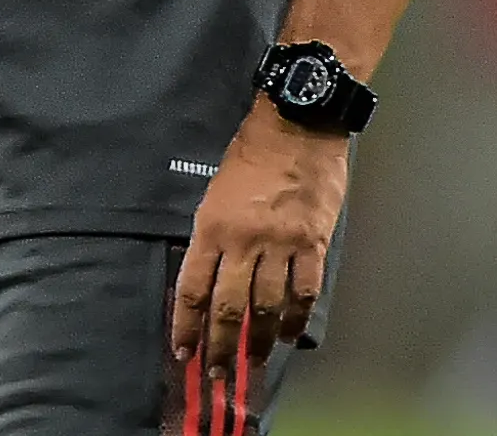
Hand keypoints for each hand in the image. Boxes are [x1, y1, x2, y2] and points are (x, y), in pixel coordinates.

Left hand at [170, 96, 346, 379]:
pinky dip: (295, 318)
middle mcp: (244, 241)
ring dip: (258, 341)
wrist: (298, 123)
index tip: (183, 349)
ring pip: (266, 306)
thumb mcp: (216, 191)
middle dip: (220, 346)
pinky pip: (304, 291)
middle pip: (228, 307)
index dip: (186, 324)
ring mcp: (281, 243)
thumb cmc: (253, 152)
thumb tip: (208, 278)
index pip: (192, 287)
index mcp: (212, 226)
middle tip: (216, 373)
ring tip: (253, 362)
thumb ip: (213, 235)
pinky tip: (288, 334)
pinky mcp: (313, 242)